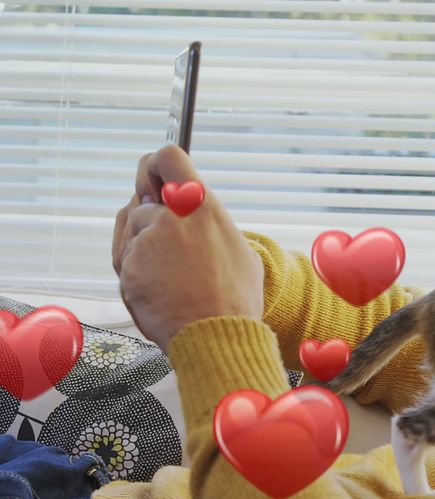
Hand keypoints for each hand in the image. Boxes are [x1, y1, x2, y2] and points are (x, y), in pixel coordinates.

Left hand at [112, 144, 263, 349]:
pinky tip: (158, 290)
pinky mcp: (129, 265)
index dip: (154, 166)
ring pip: (131, 232)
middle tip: (168, 250)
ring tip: (170, 278)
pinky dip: (136, 273)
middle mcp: (171, 215)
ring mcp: (147, 240)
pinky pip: (125, 259)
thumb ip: (210, 224)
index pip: (168, 157)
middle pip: (141, 202)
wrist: (215, 335)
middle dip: (149, 223)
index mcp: (202, 204)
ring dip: (141, 249)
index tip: (153, 182)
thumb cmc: (232, 299)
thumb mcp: (239, 250)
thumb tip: (199, 220)